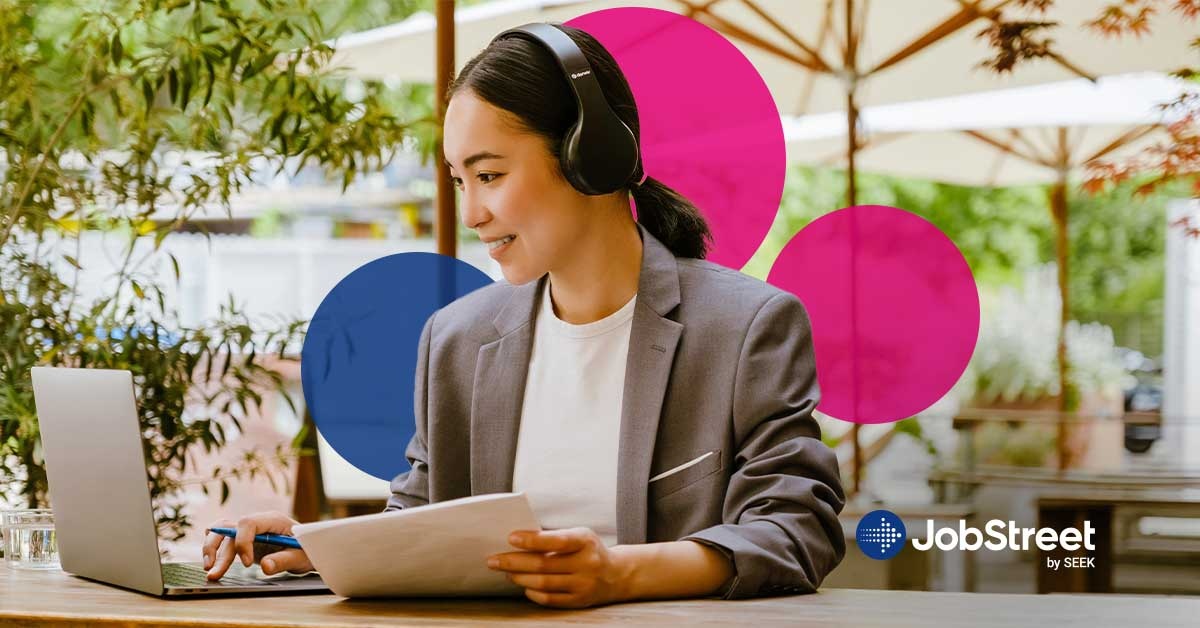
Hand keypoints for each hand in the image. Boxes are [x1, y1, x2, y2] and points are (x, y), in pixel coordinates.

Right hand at [201, 511, 312, 580]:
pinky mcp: (245, 540)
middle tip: (213, 570)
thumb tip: (265, 566)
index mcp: (273, 520)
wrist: (308, 550)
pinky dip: (216, 550)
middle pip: (229, 527)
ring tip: (209, 571)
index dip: (242, 542)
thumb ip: (283, 560)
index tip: (246, 563)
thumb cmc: (306, 551)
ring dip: (212, 550)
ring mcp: (250, 530)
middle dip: (217, 548)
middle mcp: (258, 522)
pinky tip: (212, 563)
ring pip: (222, 533)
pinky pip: (225, 539)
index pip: (248, 523)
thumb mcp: (300, 557)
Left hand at [486, 527, 630, 608]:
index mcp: (585, 541)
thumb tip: (518, 540)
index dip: (532, 540)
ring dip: (520, 577)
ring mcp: (584, 585)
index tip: (510, 537)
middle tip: (493, 560)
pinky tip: (523, 585)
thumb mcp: (579, 535)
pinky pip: (551, 599)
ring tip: (505, 572)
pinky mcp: (579, 601)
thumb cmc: (589, 549)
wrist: (616, 574)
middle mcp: (587, 564)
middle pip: (544, 565)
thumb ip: (555, 537)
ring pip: (544, 583)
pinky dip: (533, 592)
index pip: (556, 541)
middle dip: (514, 562)